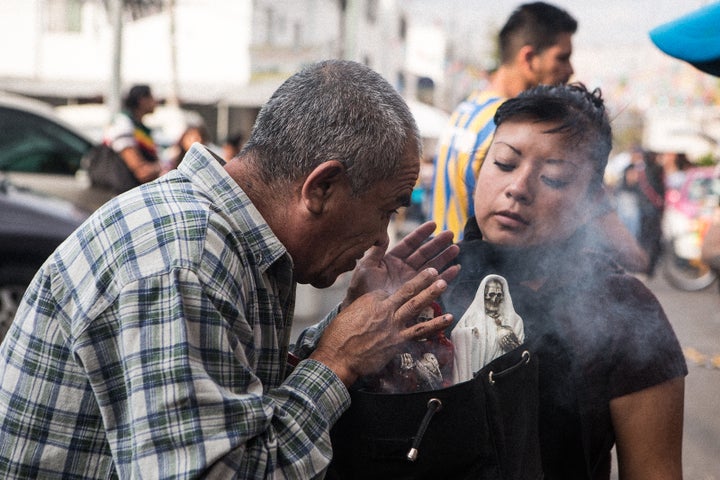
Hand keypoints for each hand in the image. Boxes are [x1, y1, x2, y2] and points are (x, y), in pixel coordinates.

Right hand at [310, 268, 452, 385]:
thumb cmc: (338, 336)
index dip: (397, 288)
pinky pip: (420, 331)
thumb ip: (363, 305)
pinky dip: (436, 324)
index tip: (403, 286)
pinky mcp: (398, 341)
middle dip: (422, 279)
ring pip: (416, 305)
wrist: (338, 357)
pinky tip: (448, 318)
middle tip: (434, 270)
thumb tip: (370, 305)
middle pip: (406, 290)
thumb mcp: (348, 311)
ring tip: (444, 283)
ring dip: (431, 294)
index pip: (388, 289)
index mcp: (371, 300)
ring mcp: (392, 325)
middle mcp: (384, 309)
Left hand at [342, 221, 459, 308]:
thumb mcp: (366, 267)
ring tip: (456, 248)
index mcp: (392, 259)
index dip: (421, 234)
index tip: (434, 224)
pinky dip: (446, 276)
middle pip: (424, 252)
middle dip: (437, 243)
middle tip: (451, 234)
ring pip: (432, 265)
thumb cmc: (361, 289)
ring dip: (444, 257)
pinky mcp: (418, 293)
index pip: (409, 243)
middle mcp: (404, 268)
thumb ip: (376, 250)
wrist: (363, 312)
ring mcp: (412, 280)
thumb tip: (383, 233)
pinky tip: (456, 269)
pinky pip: (435, 283)